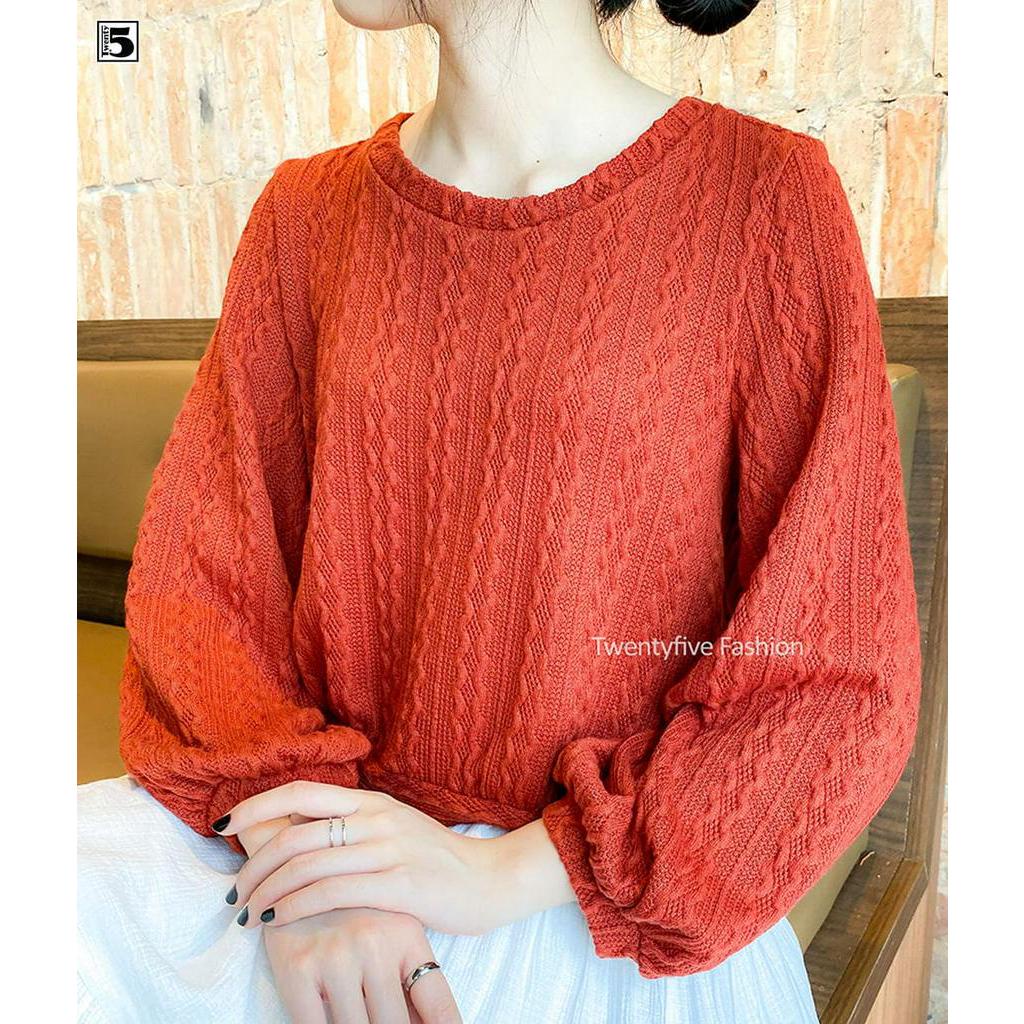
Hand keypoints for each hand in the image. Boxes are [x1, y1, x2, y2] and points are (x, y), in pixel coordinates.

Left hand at [220, 782, 518, 933]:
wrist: (491, 880)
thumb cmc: (436, 860)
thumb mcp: (393, 829)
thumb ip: (351, 827)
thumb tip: (295, 832)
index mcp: (371, 801)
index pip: (301, 792)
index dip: (257, 805)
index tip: (223, 826)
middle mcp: (375, 818)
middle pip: (294, 833)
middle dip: (253, 864)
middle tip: (234, 892)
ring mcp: (388, 849)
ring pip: (307, 864)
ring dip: (267, 892)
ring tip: (249, 914)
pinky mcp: (398, 884)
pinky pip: (331, 892)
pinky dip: (294, 907)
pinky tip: (278, 921)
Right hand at [264, 906, 460, 1023]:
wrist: (294, 868)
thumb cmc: (351, 909)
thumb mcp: (391, 928)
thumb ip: (411, 977)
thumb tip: (438, 1023)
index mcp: (406, 936)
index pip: (438, 1004)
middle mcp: (375, 944)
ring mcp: (336, 955)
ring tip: (362, 1019)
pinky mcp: (297, 968)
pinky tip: (329, 1021)